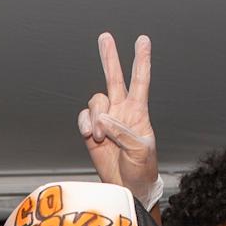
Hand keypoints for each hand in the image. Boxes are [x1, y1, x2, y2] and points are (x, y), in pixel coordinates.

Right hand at [78, 33, 158, 201]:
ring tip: (98, 135)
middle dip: (109, 58)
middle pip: (114, 78)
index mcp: (139, 113)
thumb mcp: (140, 150)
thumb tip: (102, 119)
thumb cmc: (141, 170)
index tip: (142, 40)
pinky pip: (83, 118)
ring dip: (94, 116)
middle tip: (105, 37)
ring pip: (95, 101)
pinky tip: (90, 136)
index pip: (140, 81)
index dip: (141, 60)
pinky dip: (84, 124)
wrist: (127, 188)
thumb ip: (122, 132)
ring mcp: (105, 121)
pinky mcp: (90, 132)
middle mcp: (121, 111)